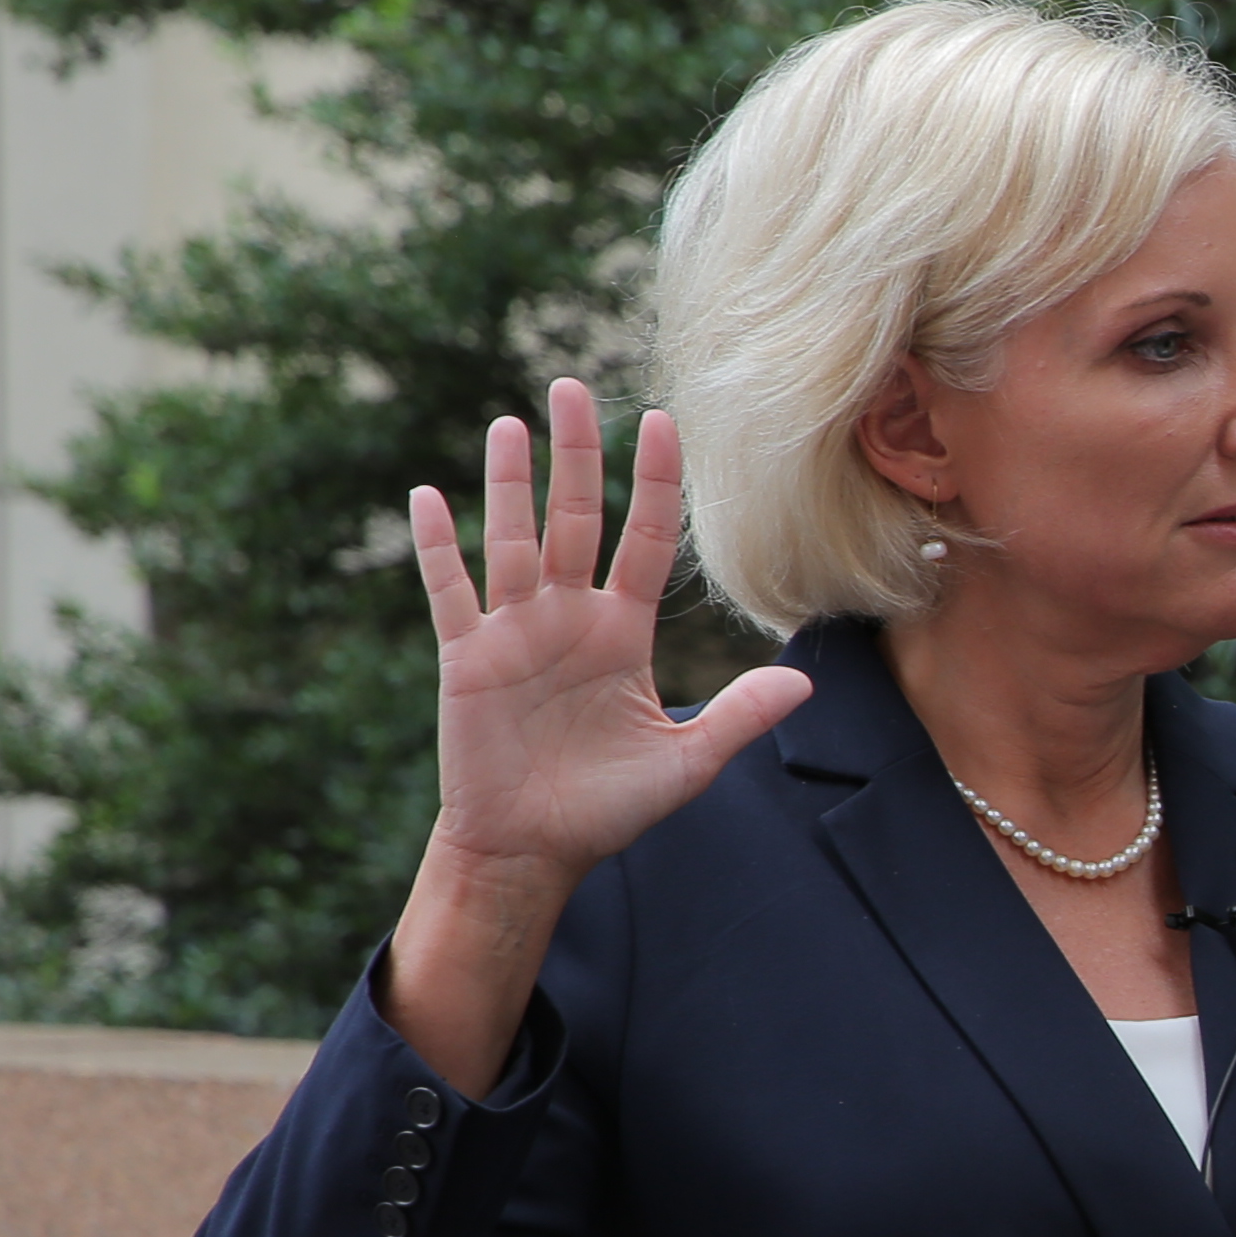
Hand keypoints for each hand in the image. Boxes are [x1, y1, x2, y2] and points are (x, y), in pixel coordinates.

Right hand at [382, 383, 813, 1094]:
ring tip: (513, 423)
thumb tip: (807, 685)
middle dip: (575, 455)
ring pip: (512, 541)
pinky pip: (450, 592)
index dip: (652, 485)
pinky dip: (439, 547)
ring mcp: (514, 633)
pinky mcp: (468, 658)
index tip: (663, 423)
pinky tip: (428, 496)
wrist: (535, 850)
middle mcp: (568, 619)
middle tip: (572, 386)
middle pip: (574, 519)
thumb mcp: (687, 763)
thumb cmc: (609, 809)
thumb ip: (738, 717)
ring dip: (510, 484)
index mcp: (622, 633)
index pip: (643, 541)